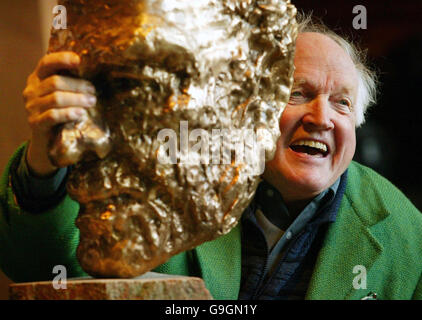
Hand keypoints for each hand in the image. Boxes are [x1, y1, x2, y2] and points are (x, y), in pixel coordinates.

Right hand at [23, 52, 96, 176]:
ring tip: (91, 102)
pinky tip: (80, 113)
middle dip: (78, 86)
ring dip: (77, 99)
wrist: (46, 141)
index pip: (46, 63)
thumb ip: (71, 83)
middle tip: (93, 92)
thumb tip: (95, 74)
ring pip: (56, 98)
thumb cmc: (60, 112)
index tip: (78, 61)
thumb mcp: (63, 95)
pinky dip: (68, 113)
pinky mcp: (35, 123)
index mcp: (37, 78)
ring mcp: (31, 107)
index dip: (62, 59)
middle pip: (55, 82)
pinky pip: (53, 115)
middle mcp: (31, 90)